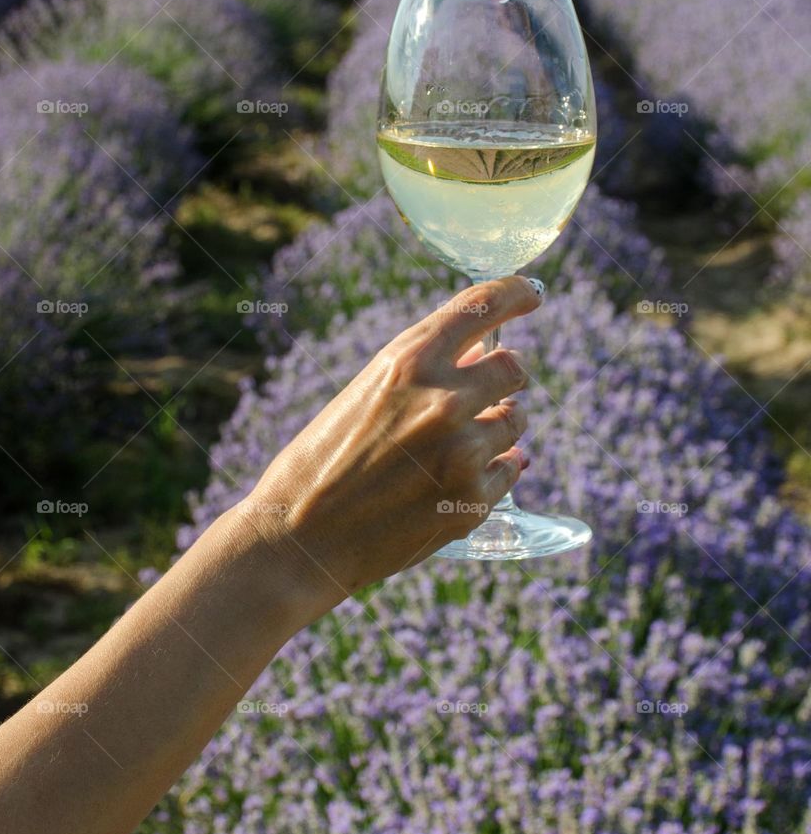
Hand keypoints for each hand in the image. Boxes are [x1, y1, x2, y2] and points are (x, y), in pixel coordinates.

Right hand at [235, 275, 543, 616]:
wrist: (301, 540)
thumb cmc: (323, 462)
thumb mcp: (365, 395)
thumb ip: (423, 372)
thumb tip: (484, 356)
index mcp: (408, 361)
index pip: (482, 306)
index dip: (516, 293)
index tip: (531, 293)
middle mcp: (443, 400)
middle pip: (514, 367)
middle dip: (504, 377)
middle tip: (486, 393)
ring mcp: (463, 453)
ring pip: (516, 421)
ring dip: (496, 427)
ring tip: (450, 449)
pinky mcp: (473, 501)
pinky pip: (509, 470)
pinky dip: (490, 472)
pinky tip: (451, 482)